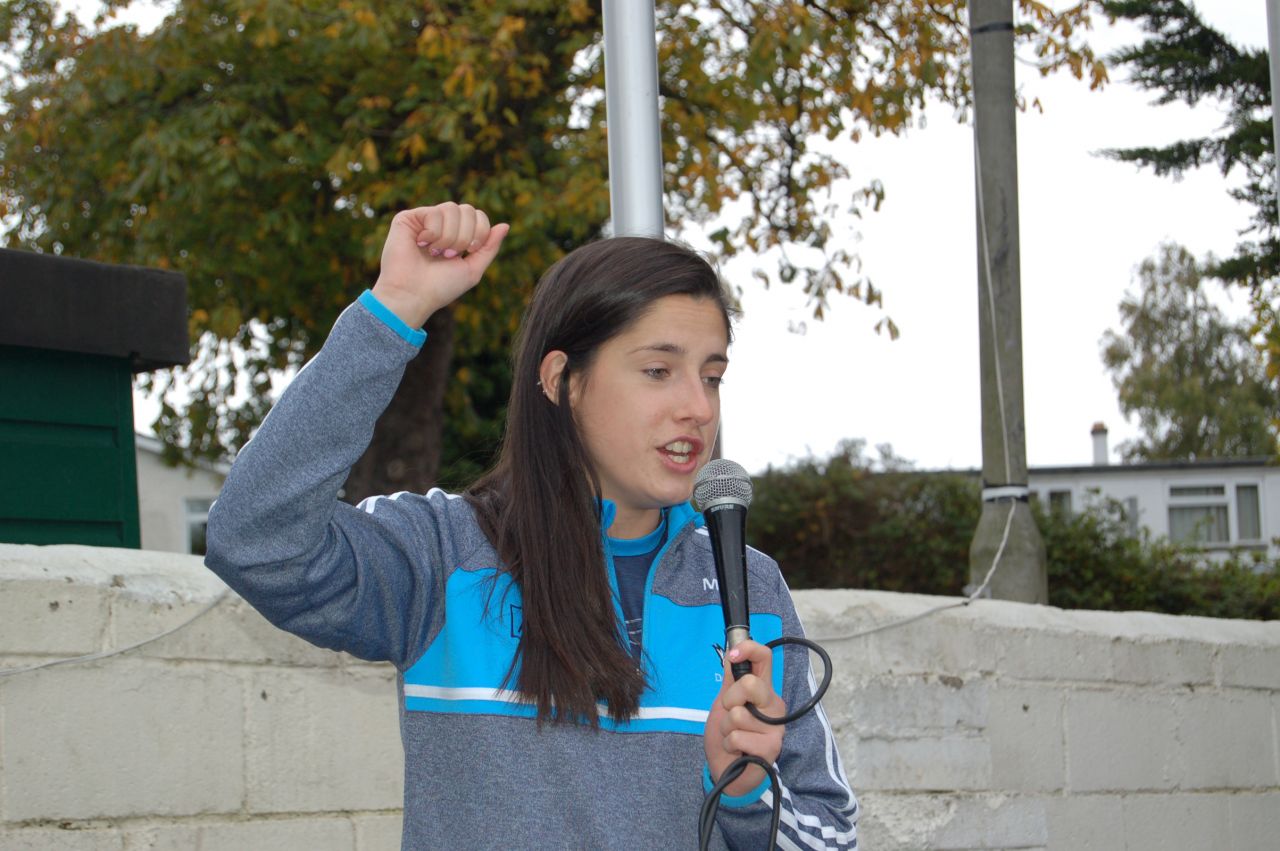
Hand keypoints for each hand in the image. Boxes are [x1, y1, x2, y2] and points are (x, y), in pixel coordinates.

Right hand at [371, 202, 509, 328]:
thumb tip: (505, 225)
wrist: (413, 296)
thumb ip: (489, 247)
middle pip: (468, 209)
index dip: (480, 232)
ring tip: (436, 253)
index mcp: (457, 235)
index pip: (479, 216)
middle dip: (465, 236)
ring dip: (449, 237)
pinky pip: (434, 212)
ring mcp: (425, 220)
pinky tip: (421, 245)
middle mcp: (442, 225)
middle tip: (450, 255)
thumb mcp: (473, 269)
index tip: (469, 252)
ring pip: (451, 208)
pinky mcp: (408, 218)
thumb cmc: (441, 287)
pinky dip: (433, 233)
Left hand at [703, 639, 786, 797]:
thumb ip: (730, 680)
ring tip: (733, 737)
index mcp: (763, 690)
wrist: (727, 770)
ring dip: (726, 728)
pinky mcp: (771, 747)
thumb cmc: (727, 736)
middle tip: (730, 715)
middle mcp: (774, 705)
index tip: (733, 655)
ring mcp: (775, 727)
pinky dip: (730, 744)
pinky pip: (737, 736)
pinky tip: (738, 750)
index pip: (765, 658)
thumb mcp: (724, 703)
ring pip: (738, 714)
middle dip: (729, 700)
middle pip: (749, 684)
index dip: (749, 649)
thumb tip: (732, 651)